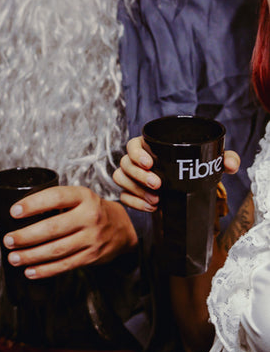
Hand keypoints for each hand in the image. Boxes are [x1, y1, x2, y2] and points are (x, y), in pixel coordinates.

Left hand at [1, 185, 137, 278]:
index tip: (14, 212)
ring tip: (14, 257)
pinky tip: (30, 271)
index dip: (33, 204)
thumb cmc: (91, 210)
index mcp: (83, 196)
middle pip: (53, 228)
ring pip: (57, 250)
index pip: (55, 198)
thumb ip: (56, 202)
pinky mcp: (92, 256)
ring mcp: (92, 238)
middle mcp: (89, 216)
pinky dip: (45, 270)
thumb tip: (19, 213)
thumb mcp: (79, 197)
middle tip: (8, 240)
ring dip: (31, 256)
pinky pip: (65, 265)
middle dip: (26, 236)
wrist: (123, 227)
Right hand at [112, 136, 240, 211]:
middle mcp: (136, 161)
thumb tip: (230, 164)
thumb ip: (222, 157)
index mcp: (149, 147)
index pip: (133, 145)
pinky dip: (135, 203)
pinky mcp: (130, 192)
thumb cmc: (192, 167)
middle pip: (125, 164)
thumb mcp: (208, 160)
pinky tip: (152, 207)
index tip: (150, 163)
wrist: (186, 189)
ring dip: (136, 190)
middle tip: (158, 184)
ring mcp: (131, 177)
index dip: (137, 154)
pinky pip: (124, 197)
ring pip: (121, 180)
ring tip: (156, 199)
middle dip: (139, 176)